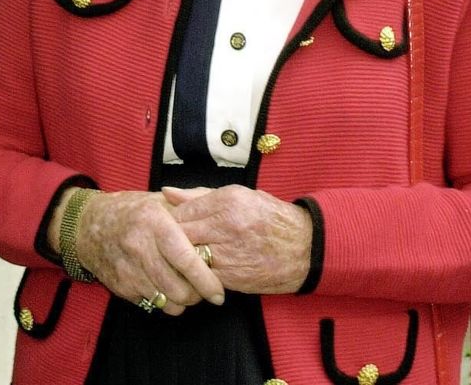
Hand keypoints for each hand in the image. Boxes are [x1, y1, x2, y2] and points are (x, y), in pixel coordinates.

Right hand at [51, 189, 224, 315]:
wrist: (88, 225)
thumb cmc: (131, 212)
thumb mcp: (158, 201)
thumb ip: (187, 208)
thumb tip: (214, 219)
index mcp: (154, 222)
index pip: (186, 259)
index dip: (206, 280)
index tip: (218, 292)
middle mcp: (139, 246)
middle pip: (179, 288)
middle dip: (197, 295)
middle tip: (203, 290)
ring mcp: (128, 269)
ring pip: (168, 302)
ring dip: (182, 301)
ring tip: (185, 288)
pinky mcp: (121, 287)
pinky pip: (153, 305)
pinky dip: (164, 301)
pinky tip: (164, 285)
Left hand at [163, 185, 311, 294]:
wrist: (304, 248)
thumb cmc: (269, 216)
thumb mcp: (238, 195)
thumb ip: (199, 195)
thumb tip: (167, 192)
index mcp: (227, 202)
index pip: (182, 212)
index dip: (170, 219)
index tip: (167, 223)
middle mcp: (227, 228)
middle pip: (181, 236)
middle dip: (171, 240)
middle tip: (166, 241)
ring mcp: (231, 255)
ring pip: (190, 259)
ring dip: (182, 259)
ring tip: (179, 256)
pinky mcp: (235, 279)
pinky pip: (205, 277)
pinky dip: (198, 274)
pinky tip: (197, 269)